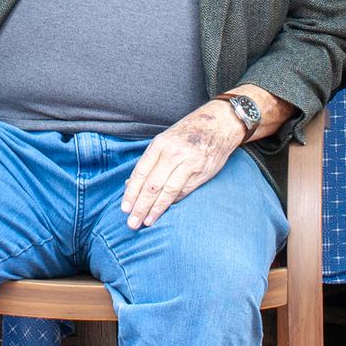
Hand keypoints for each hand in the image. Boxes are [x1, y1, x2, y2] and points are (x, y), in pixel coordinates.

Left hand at [121, 101, 244, 229]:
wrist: (220, 123)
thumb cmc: (188, 132)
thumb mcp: (165, 140)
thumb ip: (149, 162)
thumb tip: (130, 185)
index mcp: (160, 144)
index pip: (141, 173)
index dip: (132, 192)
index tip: (124, 208)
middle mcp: (174, 153)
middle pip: (152, 185)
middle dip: (141, 206)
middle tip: (132, 222)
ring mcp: (189, 163)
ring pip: (168, 191)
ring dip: (156, 209)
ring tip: (146, 222)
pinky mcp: (202, 172)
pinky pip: (184, 191)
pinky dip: (172, 203)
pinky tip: (163, 212)